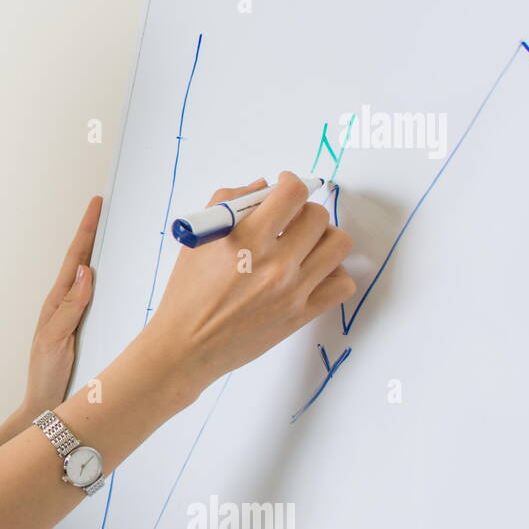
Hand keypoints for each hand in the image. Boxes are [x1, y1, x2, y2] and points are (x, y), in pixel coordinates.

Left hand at [22, 195, 102, 413]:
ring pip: (88, 276)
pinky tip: (109, 272)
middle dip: (92, 232)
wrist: (45, 405)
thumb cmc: (47, 374)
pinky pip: (95, 295)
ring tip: (107, 227)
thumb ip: (70, 308)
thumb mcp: (56, 339)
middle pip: (82, 260)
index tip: (96, 206)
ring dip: (97, 251)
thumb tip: (86, 272)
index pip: (75, 259)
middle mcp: (65, 304)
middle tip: (102, 206)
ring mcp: (74, 315)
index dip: (86, 231)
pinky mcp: (83, 327)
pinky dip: (103, 277)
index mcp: (57, 303)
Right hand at [144, 171, 355, 391]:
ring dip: (325, 238)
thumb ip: (228, 204)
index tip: (285, 186)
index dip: (291, 182)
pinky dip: (333, 274)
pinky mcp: (301, 315)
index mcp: (246, 240)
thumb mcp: (198, 241)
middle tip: (291, 220)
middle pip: (318, 217)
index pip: (292, 194)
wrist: (186, 346)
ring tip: (306, 244)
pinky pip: (342, 285)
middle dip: (305, 211)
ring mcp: (292, 291)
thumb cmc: (187, 294)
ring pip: (338, 246)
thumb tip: (262, 187)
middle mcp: (274, 265)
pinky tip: (312, 273)